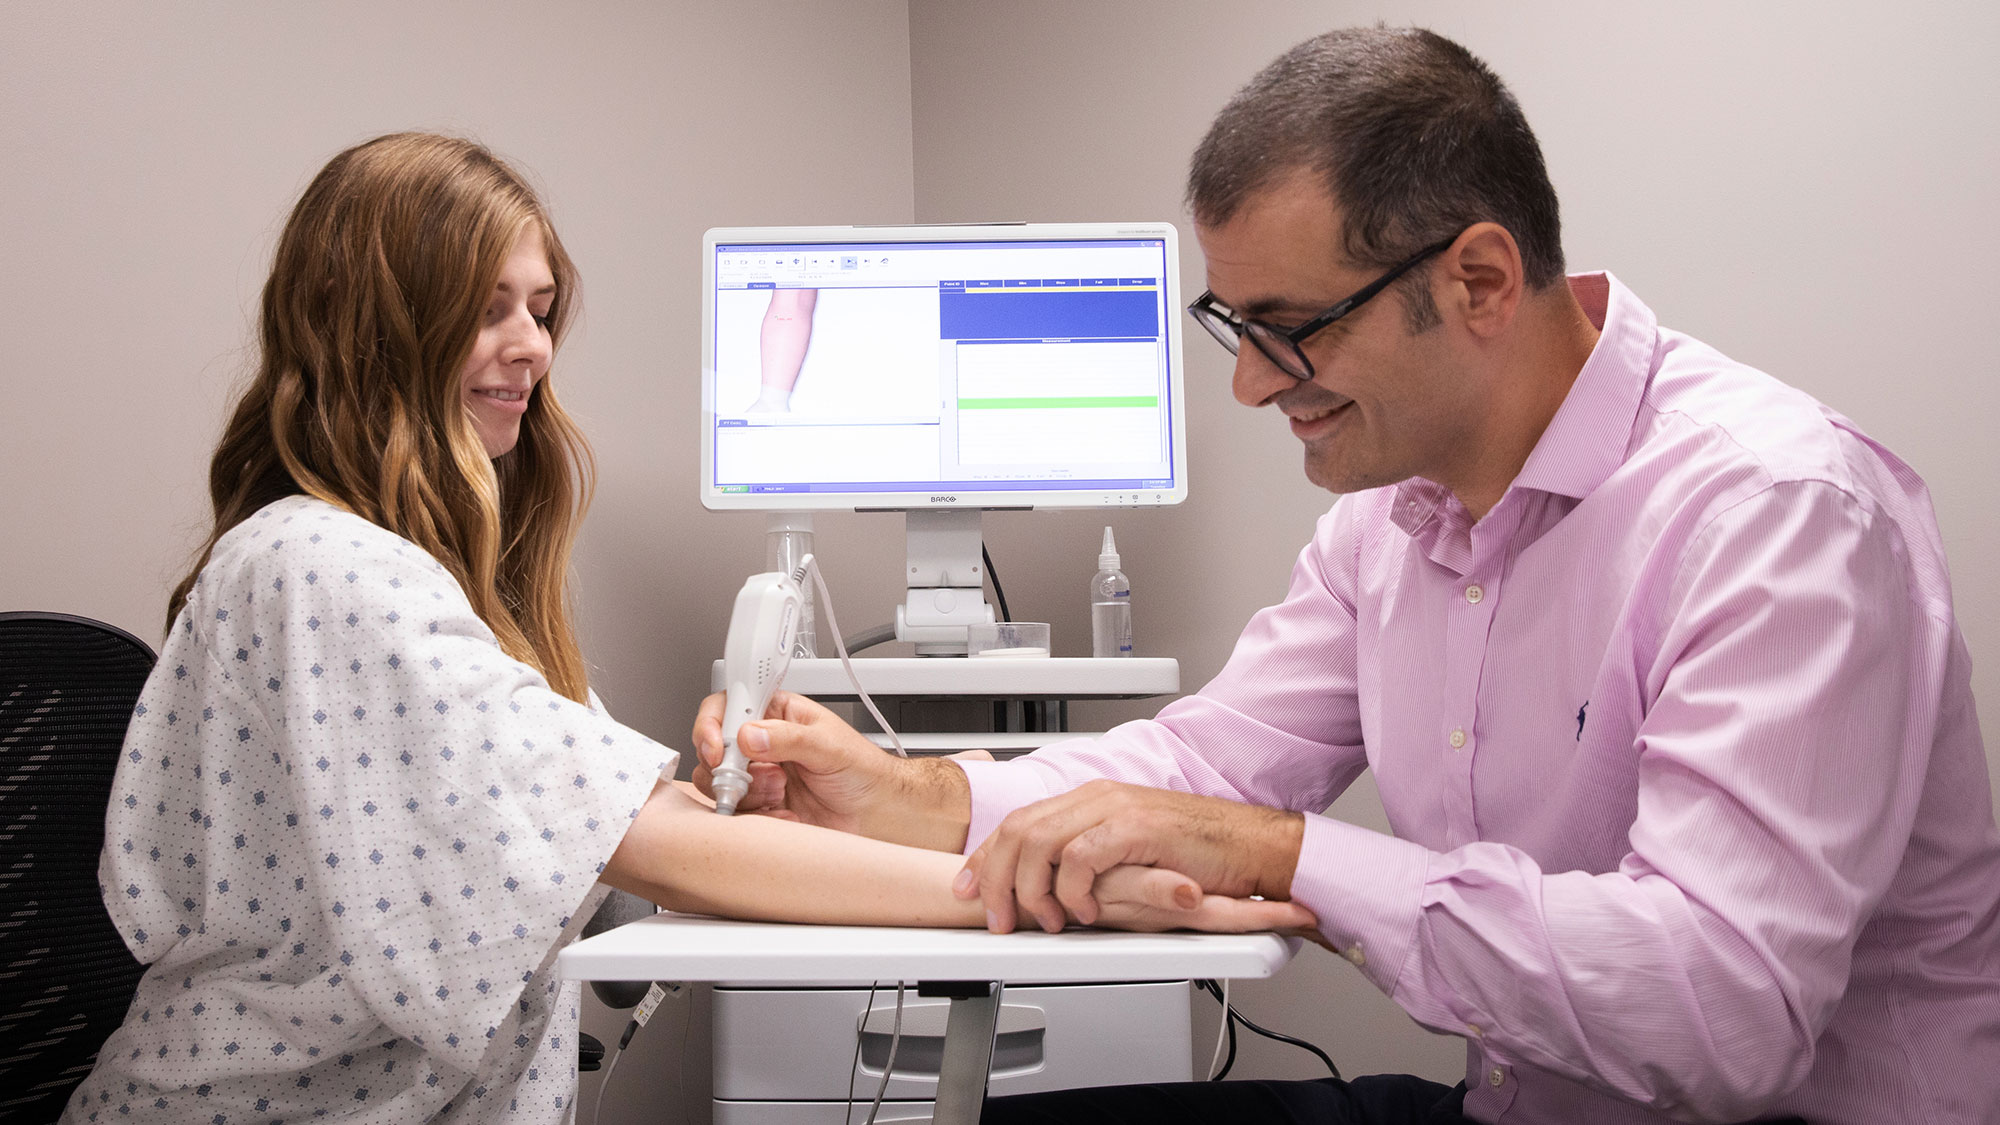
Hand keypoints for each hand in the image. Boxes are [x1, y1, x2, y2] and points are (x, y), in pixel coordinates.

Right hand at [691, 690, 970, 849]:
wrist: (877, 813)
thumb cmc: (862, 771)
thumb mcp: (829, 745)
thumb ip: (789, 738)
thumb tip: (749, 736)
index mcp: (776, 715)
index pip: (729, 705)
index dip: (714, 724)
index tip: (719, 747)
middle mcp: (761, 744)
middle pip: (715, 748)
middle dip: (729, 767)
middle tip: (760, 777)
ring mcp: (757, 776)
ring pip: (720, 783)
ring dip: (747, 793)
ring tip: (779, 793)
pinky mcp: (760, 806)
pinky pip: (738, 812)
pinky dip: (758, 816)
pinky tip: (787, 814)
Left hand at [957, 779, 1304, 933]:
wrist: (1248, 845)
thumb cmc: (1194, 855)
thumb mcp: (1125, 856)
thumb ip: (1085, 861)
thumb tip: (1043, 887)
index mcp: (1088, 800)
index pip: (1017, 823)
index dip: (984, 858)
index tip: (966, 890)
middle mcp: (1096, 797)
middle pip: (1017, 832)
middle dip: (995, 880)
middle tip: (1001, 921)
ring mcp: (1115, 808)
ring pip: (1039, 844)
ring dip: (1032, 891)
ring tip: (1047, 921)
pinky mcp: (1136, 827)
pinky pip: (1081, 858)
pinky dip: (1073, 891)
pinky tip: (1088, 912)